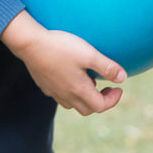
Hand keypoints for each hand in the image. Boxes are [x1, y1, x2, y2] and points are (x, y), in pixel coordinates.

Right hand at [1, 11, 125, 115]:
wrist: (30, 43)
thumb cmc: (61, 47)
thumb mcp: (88, 54)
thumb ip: (107, 67)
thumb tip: (123, 78)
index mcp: (79, 90)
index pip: (100, 106)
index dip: (113, 100)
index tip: (118, 88)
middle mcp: (66, 95)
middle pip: (87, 109)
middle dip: (100, 102)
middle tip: (106, 88)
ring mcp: (53, 91)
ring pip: (72, 104)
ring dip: (84, 97)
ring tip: (88, 80)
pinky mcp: (44, 85)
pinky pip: (60, 95)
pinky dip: (70, 92)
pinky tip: (69, 76)